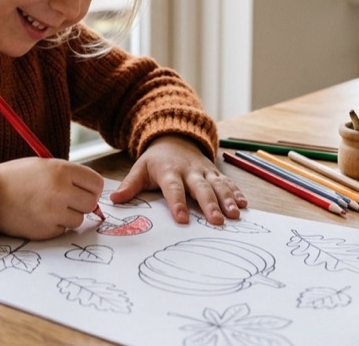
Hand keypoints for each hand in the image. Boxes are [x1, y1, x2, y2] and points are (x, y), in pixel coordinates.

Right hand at [0, 158, 103, 239]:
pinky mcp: (46, 230)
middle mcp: (60, 191)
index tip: (84, 191)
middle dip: (82, 203)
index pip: (96, 183)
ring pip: (79, 219)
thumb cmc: (16, 178)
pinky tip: (40, 216)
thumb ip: (69, 176)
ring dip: (68, 216)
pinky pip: (63, 230)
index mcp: (61, 170)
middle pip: (91, 204)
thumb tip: (94, 192)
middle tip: (68, 201)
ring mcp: (53, 213)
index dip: (92, 188)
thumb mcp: (44, 165)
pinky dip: (55, 225)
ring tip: (49, 207)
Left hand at [111, 136, 246, 224]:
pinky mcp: (215, 173)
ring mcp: (205, 171)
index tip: (182, 219)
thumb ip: (130, 185)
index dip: (178, 204)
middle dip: (210, 204)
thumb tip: (114, 201)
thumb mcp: (140, 169)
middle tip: (218, 221)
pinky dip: (237, 192)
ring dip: (228, 199)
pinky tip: (245, 204)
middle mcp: (190, 171)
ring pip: (218, 185)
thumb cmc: (156, 160)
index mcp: (169, 172)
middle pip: (201, 188)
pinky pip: (228, 182)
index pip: (173, 189)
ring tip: (235, 215)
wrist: (175, 137)